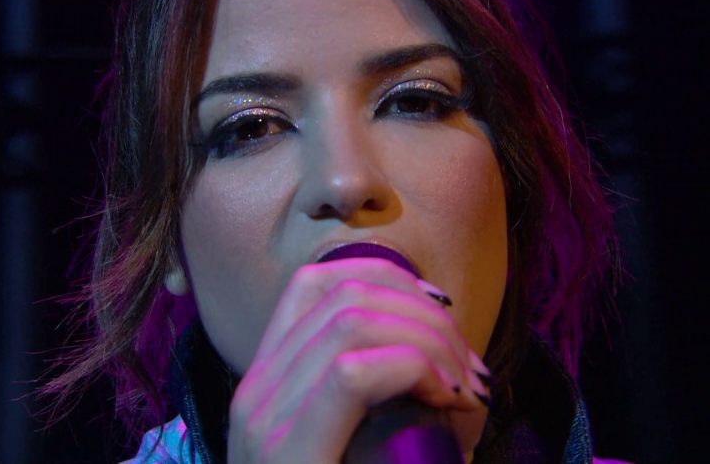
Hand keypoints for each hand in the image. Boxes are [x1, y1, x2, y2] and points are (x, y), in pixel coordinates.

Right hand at [226, 258, 491, 463]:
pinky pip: (353, 373)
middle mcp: (255, 390)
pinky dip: (415, 370)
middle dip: (426, 315)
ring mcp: (264, 419)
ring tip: (467, 389)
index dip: (387, 278)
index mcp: (265, 383)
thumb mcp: (354, 448)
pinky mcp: (288, 451)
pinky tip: (450, 400)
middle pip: (345, 296)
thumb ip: (374, 401)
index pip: (315, 284)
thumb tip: (441, 358)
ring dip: (430, 340)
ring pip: (354, 323)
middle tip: (469, 369)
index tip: (439, 315)